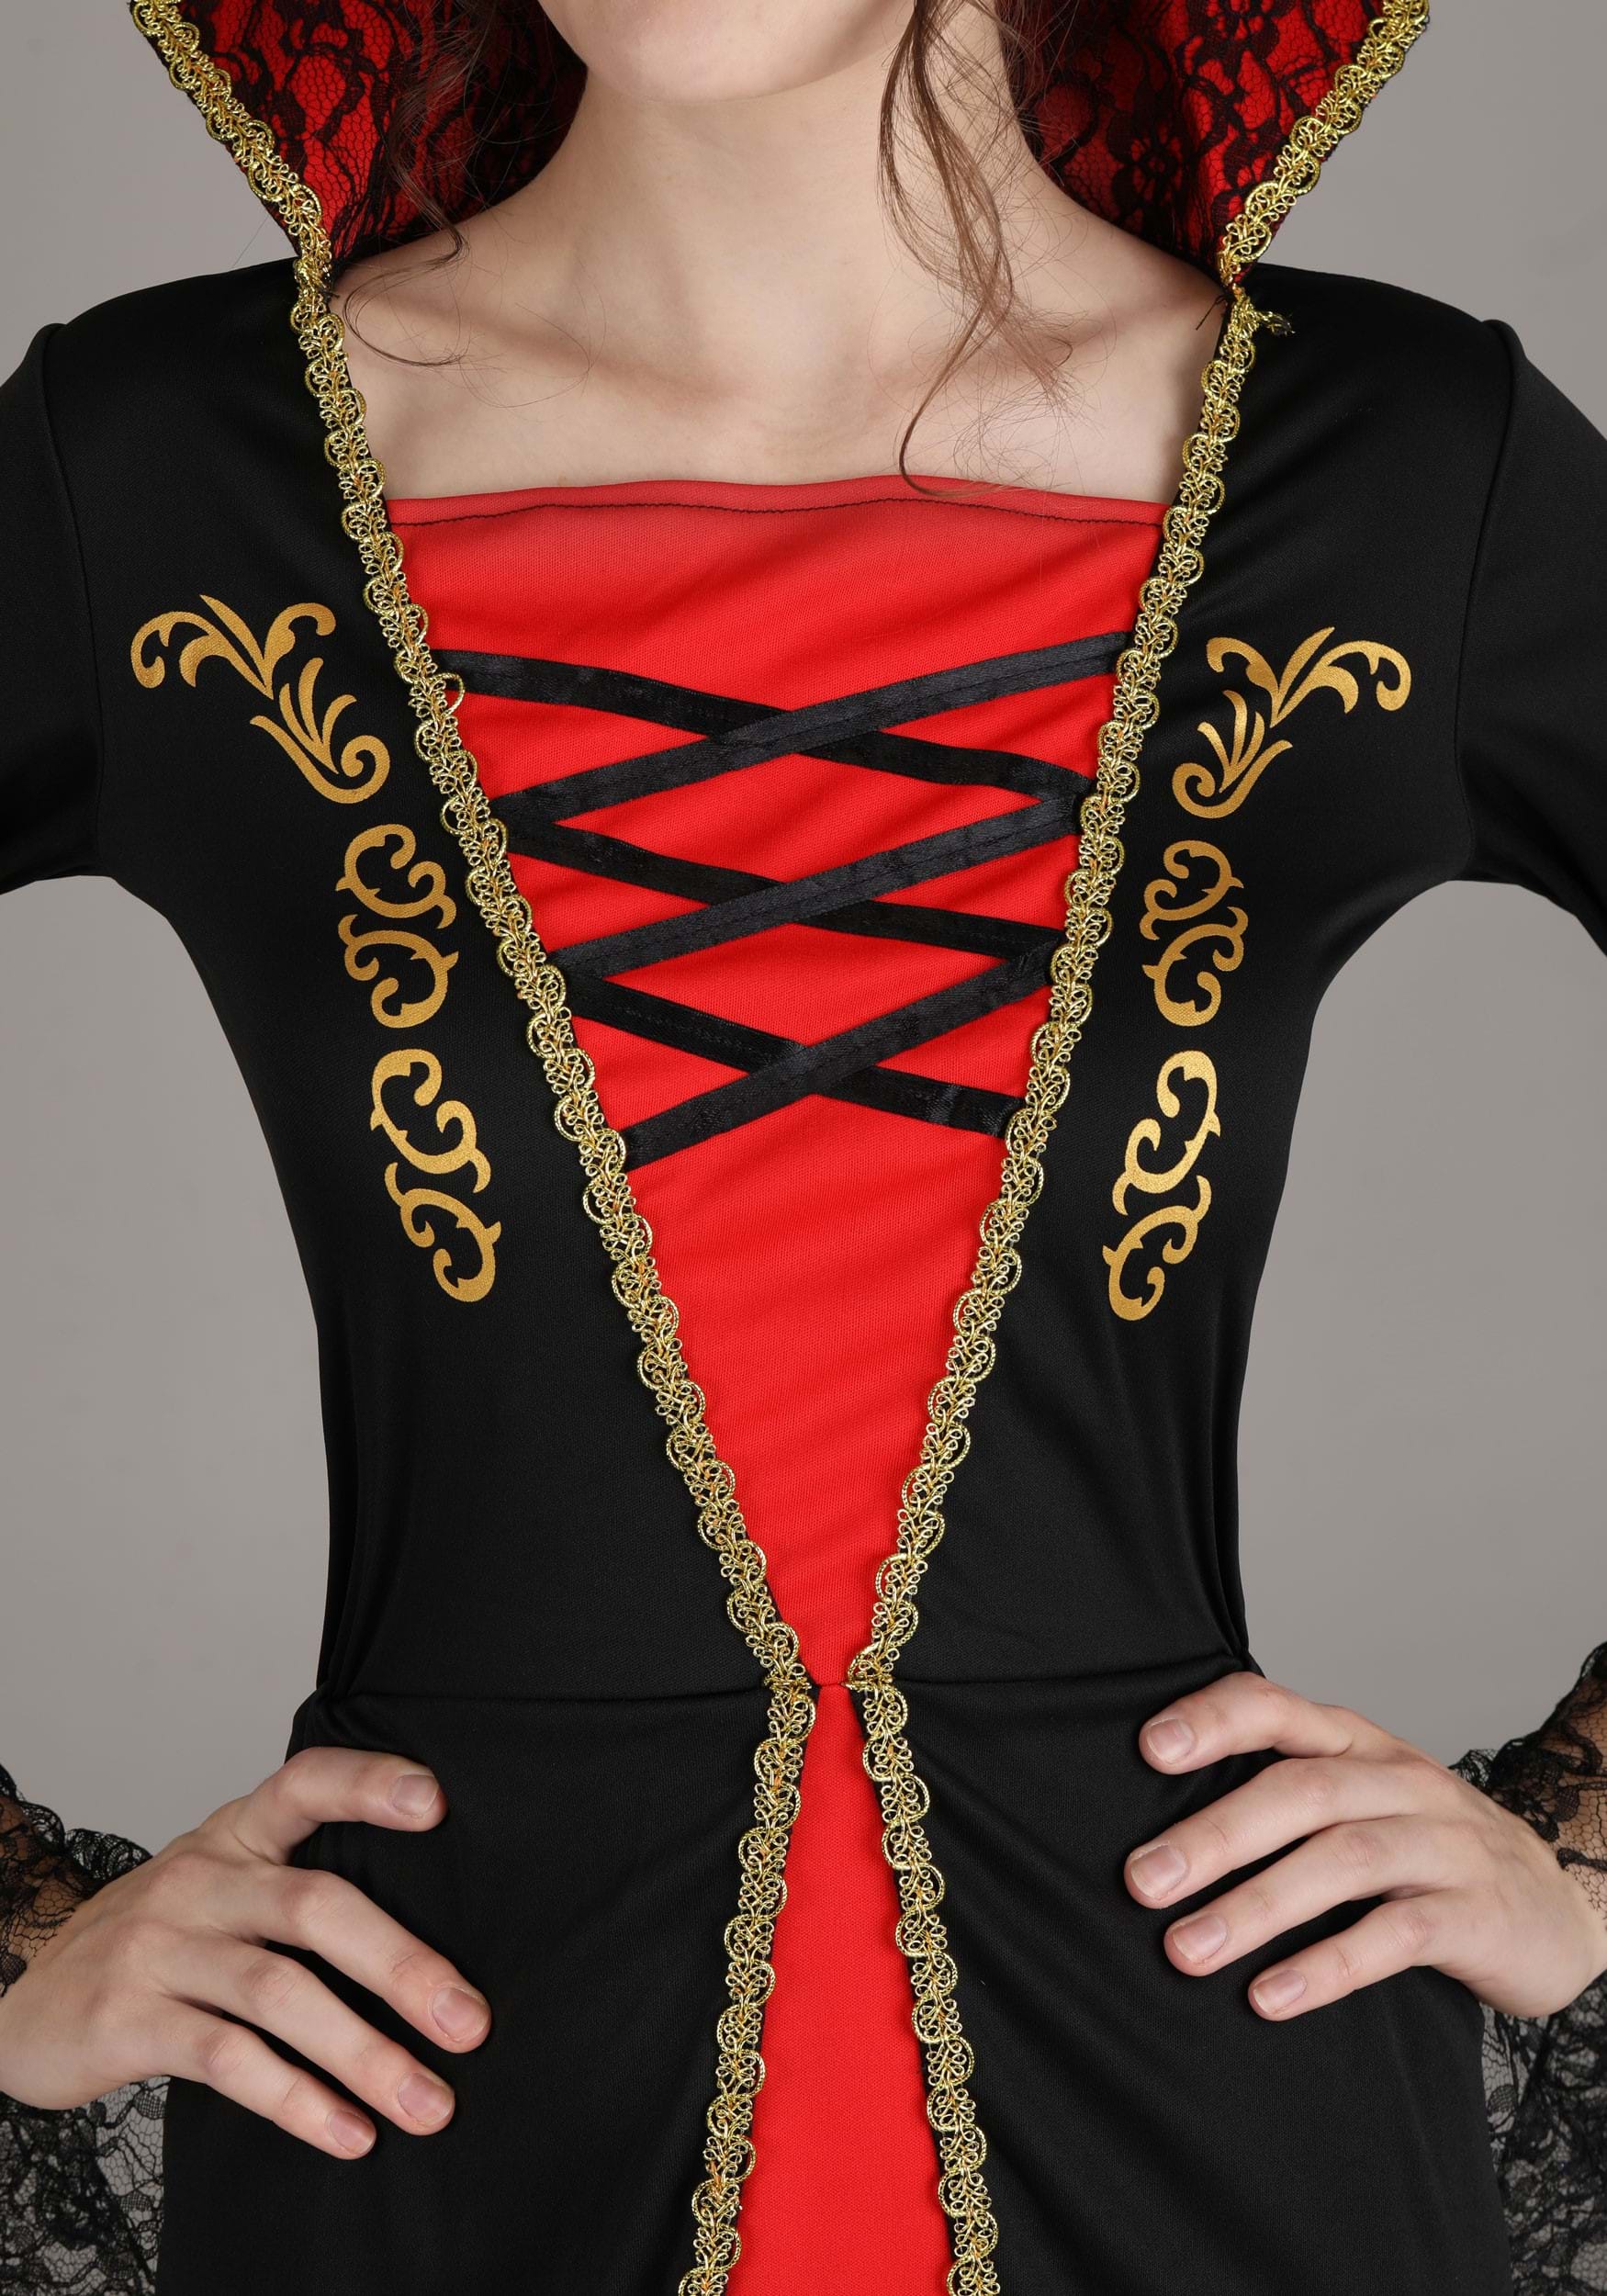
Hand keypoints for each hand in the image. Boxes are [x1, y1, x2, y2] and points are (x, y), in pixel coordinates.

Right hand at [0, 1747, 489, 2156]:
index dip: (367, 1783)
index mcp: (236, 1834)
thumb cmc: (162, 1940)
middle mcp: (201, 1878)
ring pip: (279, 1992)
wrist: (24, 1996)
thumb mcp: (224, 1889)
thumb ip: (302, 1895)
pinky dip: (296, 2100)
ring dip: (363, 2054)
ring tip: (427, 2104)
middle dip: (400, 1966)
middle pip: (314, 1906)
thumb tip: (435, 1957)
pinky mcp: (128, 2019)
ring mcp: (160, 1946)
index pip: (305, 1783)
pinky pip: (227, 2060)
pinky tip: (348, 2133)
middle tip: (469, 2023)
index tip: (435, 1803)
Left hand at [1123, 1670, 1606, 2021]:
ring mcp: (1444, 1843)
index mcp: (1357, 1744)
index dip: (1214, 1720)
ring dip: (1255, 1906)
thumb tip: (1159, 1835)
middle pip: (1300, 1791)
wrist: (1563, 1903)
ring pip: (1342, 1860)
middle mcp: (1399, 1780)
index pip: (1278, 1709)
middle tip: (1141, 1881)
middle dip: (1215, 1836)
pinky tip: (1270, 1996)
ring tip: (1185, 1950)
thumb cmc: (1427, 1851)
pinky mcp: (1477, 1914)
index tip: (1148, 1748)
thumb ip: (1283, 1797)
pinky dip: (1328, 1965)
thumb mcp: (1362, 1802)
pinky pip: (1397, 1934)